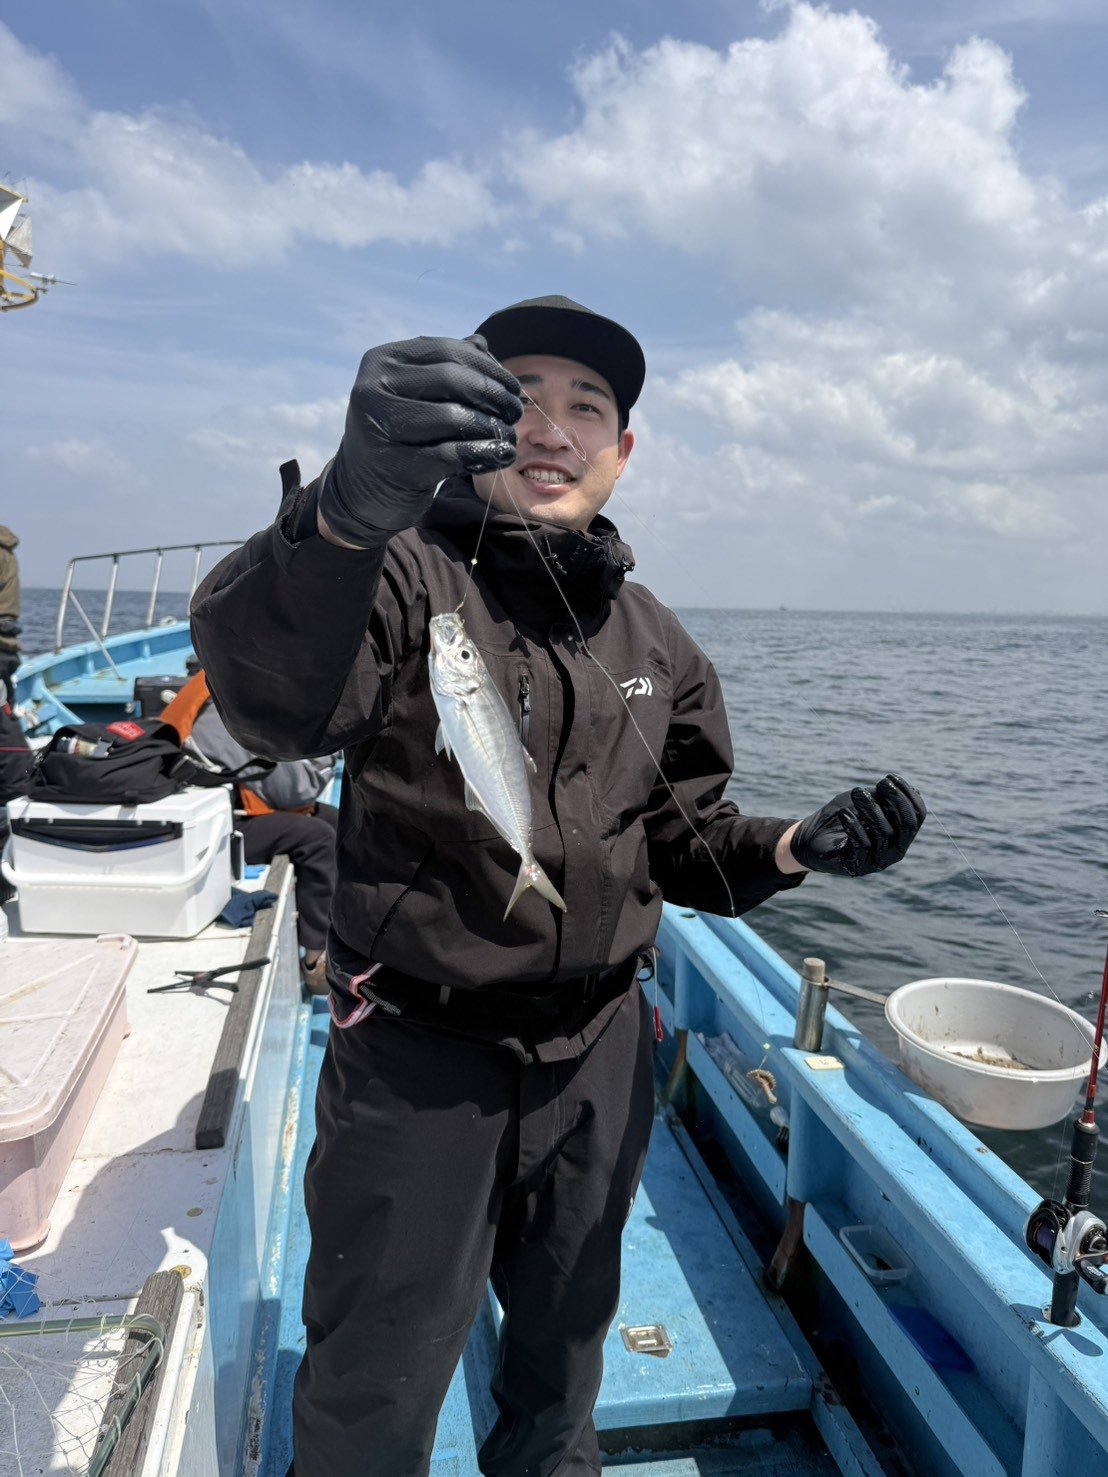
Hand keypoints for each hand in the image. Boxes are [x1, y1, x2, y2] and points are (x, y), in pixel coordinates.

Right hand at [318, 335, 521, 547]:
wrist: (362, 490)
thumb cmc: (399, 435)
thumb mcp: (413, 395)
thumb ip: (444, 367)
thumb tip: (483, 344)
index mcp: (382, 361)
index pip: (448, 352)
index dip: (489, 368)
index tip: (513, 388)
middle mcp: (374, 388)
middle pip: (453, 380)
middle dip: (494, 395)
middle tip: (514, 413)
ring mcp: (380, 427)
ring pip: (454, 417)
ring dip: (492, 427)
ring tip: (509, 437)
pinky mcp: (395, 465)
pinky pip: (452, 453)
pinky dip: (483, 453)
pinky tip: (500, 455)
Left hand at [788, 774, 925, 877]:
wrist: (810, 838)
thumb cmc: (842, 816)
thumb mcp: (865, 802)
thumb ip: (885, 798)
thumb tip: (912, 790)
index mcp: (901, 834)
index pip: (918, 816)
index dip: (909, 795)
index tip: (891, 777)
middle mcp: (895, 850)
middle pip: (907, 825)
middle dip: (897, 800)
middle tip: (882, 783)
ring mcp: (878, 861)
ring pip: (885, 833)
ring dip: (872, 808)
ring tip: (857, 792)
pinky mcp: (858, 866)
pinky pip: (863, 846)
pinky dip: (854, 827)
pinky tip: (844, 814)